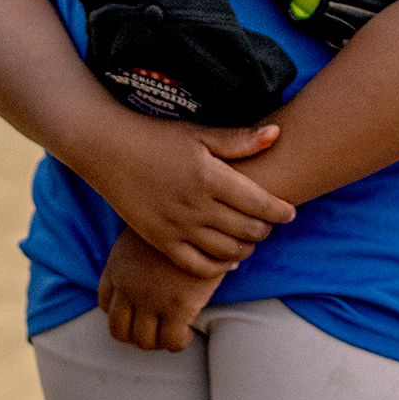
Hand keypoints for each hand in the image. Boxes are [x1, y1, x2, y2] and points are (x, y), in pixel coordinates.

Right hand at [73, 113, 295, 276]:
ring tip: (252, 239)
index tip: (290, 212)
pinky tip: (228, 259)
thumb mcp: (198, 133)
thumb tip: (277, 134)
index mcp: (209, 176)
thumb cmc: (156, 136)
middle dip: (266, 229)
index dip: (280, 211)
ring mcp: (177, 226)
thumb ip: (239, 140)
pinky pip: (197, 266)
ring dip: (247, 249)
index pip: (258, 203)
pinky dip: (219, 267)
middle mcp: (196, 205)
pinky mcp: (160, 241)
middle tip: (271, 224)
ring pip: (226, 251)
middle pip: (246, 229)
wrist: (108, 149)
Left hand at [99, 226, 225, 353]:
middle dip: (136, 335)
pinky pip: (172, 341)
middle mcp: (127, 287)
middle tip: (155, 331)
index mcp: (116, 268)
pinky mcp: (177, 307)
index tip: (138, 312)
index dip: (122, 313)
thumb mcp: (143, 231)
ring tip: (172, 333)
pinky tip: (188, 332)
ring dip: (158, 342)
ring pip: (144, 341)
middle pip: (119, 330)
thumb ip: (137, 252)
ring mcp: (150, 299)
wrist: (195, 214)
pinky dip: (178, 342)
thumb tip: (147, 265)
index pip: (105, 304)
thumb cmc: (173, 218)